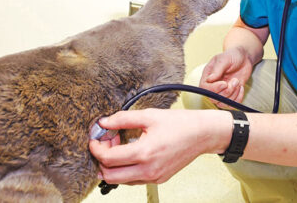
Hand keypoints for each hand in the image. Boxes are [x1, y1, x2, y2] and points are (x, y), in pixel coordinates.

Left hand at [89, 108, 231, 185]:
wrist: (202, 134)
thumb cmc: (179, 123)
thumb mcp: (149, 115)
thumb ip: (123, 118)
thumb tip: (104, 122)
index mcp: (144, 153)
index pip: (108, 159)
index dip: (96, 148)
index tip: (95, 138)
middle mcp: (148, 170)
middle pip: (110, 176)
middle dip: (101, 160)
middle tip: (106, 142)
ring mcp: (154, 177)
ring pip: (121, 181)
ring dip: (113, 166)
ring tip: (120, 145)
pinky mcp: (159, 178)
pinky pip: (134, 179)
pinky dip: (126, 169)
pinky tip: (132, 151)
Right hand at [200, 47, 252, 107]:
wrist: (244, 58)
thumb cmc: (233, 56)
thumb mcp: (225, 59)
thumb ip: (217, 69)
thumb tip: (209, 79)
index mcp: (208, 75)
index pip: (204, 88)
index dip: (213, 89)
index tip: (224, 83)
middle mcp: (213, 85)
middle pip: (213, 98)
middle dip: (226, 92)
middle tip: (235, 81)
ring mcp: (222, 91)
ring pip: (222, 103)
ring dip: (233, 95)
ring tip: (237, 82)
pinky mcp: (231, 95)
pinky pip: (232, 104)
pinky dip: (238, 98)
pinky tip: (241, 87)